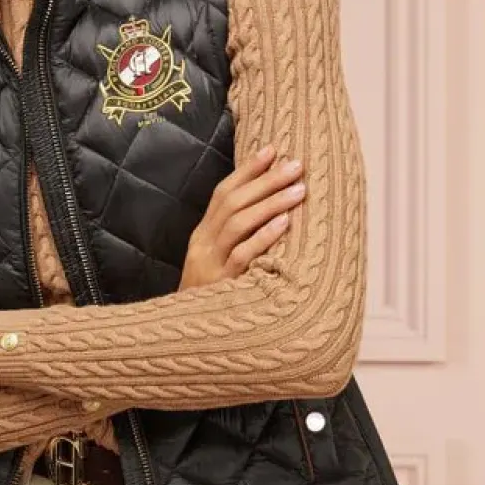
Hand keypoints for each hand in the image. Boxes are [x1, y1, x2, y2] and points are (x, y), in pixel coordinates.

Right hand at [179, 145, 304, 288]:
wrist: (186, 335)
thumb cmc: (210, 295)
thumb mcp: (213, 260)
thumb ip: (233, 235)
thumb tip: (267, 206)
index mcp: (202, 235)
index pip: (223, 193)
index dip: (248, 170)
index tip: (273, 149)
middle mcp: (203, 245)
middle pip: (233, 204)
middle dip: (266, 181)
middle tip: (296, 165)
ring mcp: (211, 265)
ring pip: (238, 225)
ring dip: (270, 203)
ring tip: (298, 188)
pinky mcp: (222, 286)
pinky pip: (243, 257)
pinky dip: (264, 237)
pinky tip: (285, 224)